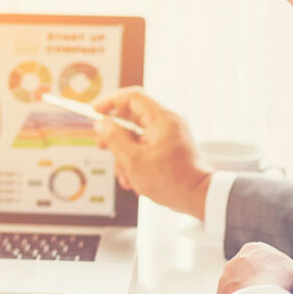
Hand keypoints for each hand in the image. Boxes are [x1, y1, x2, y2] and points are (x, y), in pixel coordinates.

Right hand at [93, 87, 212, 218]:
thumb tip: (101, 124)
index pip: (132, 97)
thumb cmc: (171, 181)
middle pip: (131, 117)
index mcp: (161, 118)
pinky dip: (136, 158)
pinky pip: (146, 145)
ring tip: (124, 175)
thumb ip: (114, 138)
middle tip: (102, 145)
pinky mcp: (170, 145)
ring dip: (124, 154)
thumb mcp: (133, 160)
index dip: (110, 101)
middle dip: (115, 135)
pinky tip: (133, 178)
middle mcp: (167, 121)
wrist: (197, 197)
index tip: (95, 110)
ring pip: (136, 135)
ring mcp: (169, 134)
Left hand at [217, 242, 292, 293]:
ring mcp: (226, 276)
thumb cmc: (284, 284)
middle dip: (264, 283)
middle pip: (254, 274)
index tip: (284, 285)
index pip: (268, 261)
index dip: (279, 274)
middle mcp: (236, 259)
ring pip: (243, 286)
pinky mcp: (220, 292)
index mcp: (255, 249)